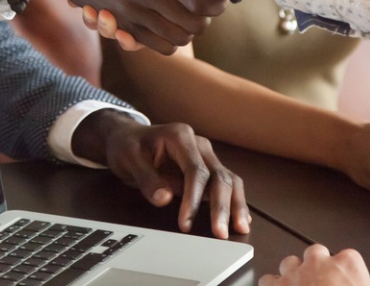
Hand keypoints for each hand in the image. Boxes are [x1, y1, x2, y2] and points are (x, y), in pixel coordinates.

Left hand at [72, 110, 250, 238]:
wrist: (128, 137)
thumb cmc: (128, 145)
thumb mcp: (128, 159)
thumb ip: (146, 178)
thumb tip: (164, 198)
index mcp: (180, 136)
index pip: (195, 170)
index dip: (193, 199)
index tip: (185, 223)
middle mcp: (198, 145)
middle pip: (219, 176)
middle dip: (221, 206)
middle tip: (219, 233)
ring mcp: (205, 157)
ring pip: (229, 179)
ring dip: (235, 205)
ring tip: (240, 228)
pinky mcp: (207, 169)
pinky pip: (226, 184)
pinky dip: (235, 201)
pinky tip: (241, 218)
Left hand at [258, 245, 369, 285]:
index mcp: (348, 265)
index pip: (350, 257)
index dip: (348, 271)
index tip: (348, 281)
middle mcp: (319, 262)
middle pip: (317, 252)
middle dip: (318, 265)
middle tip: (322, 283)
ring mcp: (295, 272)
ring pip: (291, 262)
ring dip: (295, 273)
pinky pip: (269, 279)